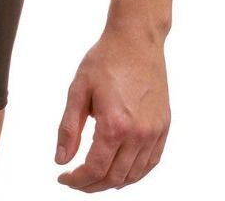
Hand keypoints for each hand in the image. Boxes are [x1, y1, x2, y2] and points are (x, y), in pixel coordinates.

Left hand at [54, 26, 170, 189]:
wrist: (136, 39)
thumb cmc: (105, 60)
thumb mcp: (78, 90)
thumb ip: (68, 128)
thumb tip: (61, 159)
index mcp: (115, 125)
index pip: (95, 169)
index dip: (77, 180)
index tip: (63, 177)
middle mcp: (138, 134)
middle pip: (114, 177)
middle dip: (92, 185)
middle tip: (76, 180)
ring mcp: (154, 132)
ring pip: (134, 175)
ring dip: (112, 183)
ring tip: (94, 178)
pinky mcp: (164, 127)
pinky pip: (151, 162)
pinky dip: (134, 174)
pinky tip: (120, 171)